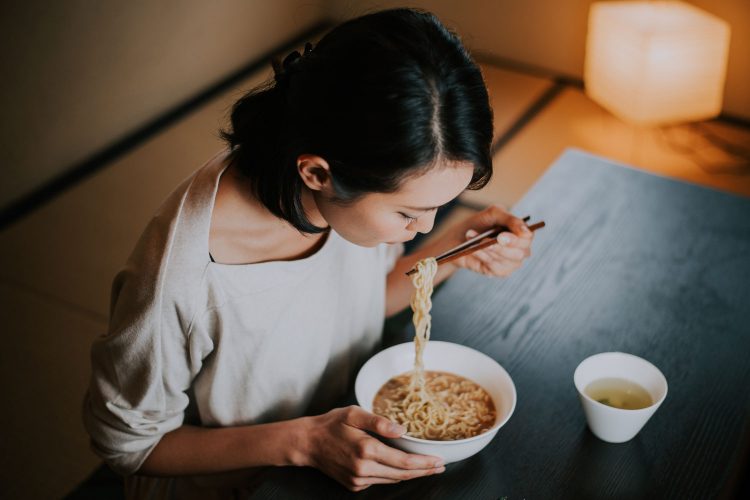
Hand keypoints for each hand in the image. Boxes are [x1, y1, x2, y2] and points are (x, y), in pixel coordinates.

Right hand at [301, 406, 444, 490]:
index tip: (439, 461)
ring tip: (426, 467)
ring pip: (392, 480)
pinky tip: (399, 467)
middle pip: (402, 474)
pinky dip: (392, 475)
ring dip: (410, 474)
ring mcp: (358, 480)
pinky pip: (379, 481)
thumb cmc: (331, 424)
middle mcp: (364, 469)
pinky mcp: (354, 485)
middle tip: (440, 466)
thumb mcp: (354, 414)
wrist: (307, 443)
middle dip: (423, 471)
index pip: (404, 461)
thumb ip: (379, 422)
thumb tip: (402, 430)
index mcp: (366, 450)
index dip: (424, 463)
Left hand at [448, 205, 533, 276]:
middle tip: (486, 240)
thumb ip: (510, 219)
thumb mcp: (494, 213)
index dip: (516, 238)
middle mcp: (520, 250)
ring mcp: (510, 263)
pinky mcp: (498, 272)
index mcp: (522, 234)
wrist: (459, 237)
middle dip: (501, 247)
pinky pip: (494, 267)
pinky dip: (482, 256)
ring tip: (471, 237)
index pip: (528, 238)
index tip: (501, 236)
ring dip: (487, 249)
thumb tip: (526, 232)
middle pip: (519, 253)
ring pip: (505, 260)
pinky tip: (473, 249)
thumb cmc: (480, 223)